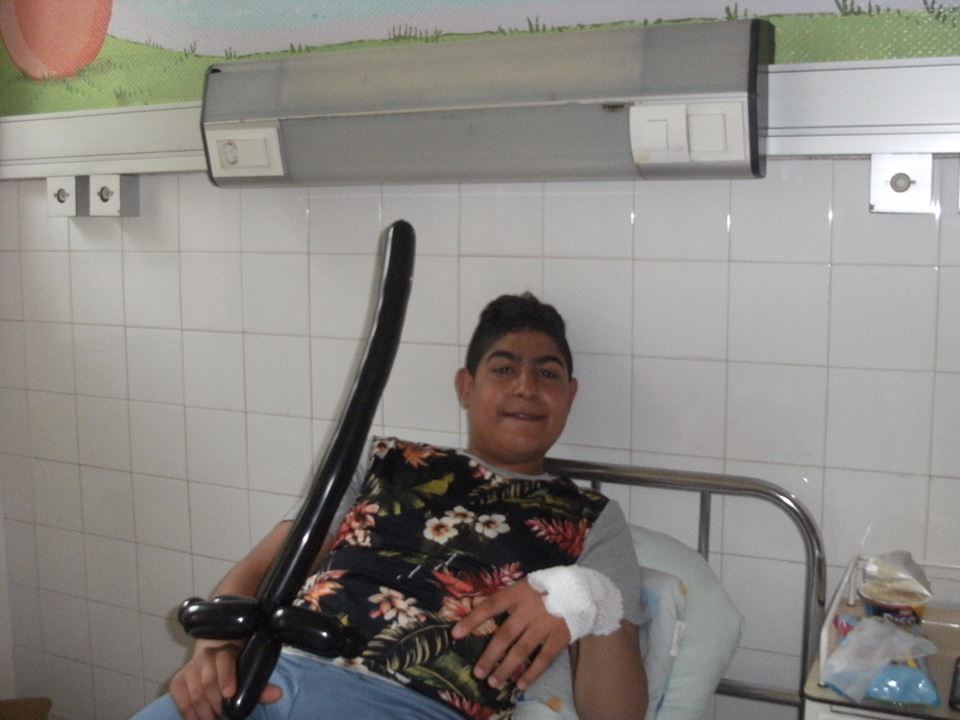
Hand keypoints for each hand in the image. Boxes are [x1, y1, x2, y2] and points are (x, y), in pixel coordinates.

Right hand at [168, 640, 282, 719]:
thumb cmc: (235, 666)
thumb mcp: (248, 671)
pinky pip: (181, 700)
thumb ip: (260, 685)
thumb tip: (277, 695)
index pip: (225, 661)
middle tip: (226, 718)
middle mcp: (205, 657)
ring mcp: (190, 669)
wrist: (213, 654)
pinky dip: (190, 715)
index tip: (230, 694)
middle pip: (208, 683)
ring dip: (205, 714)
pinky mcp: (178, 681)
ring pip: (195, 694)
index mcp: (226, 651)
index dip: (227, 677)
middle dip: (218, 705)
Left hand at [451, 579, 570, 691]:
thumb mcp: (522, 585)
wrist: (581, 590)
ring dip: (506, 668)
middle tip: (477, 673)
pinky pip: (543, 659)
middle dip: (490, 655)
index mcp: (518, 593)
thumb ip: (501, 596)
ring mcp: (545, 624)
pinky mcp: (559, 637)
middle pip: (505, 635)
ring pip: (522, 650)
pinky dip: (532, 673)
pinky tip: (520, 684)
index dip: (473, 618)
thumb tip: (474, 602)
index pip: (491, 605)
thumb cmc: (545, 588)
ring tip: (493, 682)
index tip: (455, 633)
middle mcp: (529, 610)